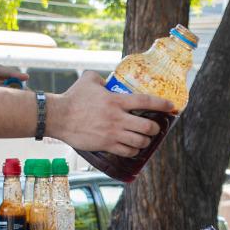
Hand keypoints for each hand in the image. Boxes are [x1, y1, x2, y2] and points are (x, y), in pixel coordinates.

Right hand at [50, 71, 176, 156]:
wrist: (58, 117)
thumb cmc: (72, 98)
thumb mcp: (88, 81)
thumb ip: (100, 78)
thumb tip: (105, 78)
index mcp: (116, 100)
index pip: (145, 101)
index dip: (161, 104)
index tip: (172, 106)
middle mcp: (118, 117)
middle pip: (147, 126)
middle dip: (155, 128)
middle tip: (154, 128)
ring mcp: (112, 133)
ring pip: (140, 141)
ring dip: (145, 142)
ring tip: (144, 140)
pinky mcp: (105, 144)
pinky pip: (127, 152)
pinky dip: (133, 151)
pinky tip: (132, 149)